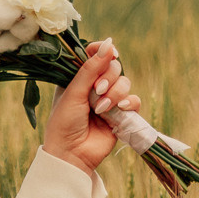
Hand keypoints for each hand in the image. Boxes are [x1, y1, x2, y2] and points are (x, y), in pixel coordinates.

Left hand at [42, 38, 139, 174]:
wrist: (71, 154)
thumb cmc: (64, 123)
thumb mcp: (73, 92)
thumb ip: (90, 69)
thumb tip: (109, 43)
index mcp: (78, 78)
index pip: (94, 55)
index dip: (103, 51)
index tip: (109, 52)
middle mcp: (95, 86)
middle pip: (114, 67)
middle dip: (108, 77)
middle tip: (97, 90)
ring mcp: (109, 100)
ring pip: (125, 83)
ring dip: (115, 93)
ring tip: (101, 108)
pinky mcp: (121, 115)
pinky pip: (134, 100)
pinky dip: (129, 103)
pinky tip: (119, 110)